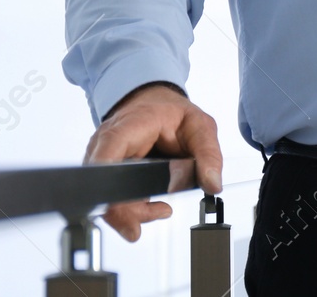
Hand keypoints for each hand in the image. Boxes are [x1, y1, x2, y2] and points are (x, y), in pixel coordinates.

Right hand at [85, 82, 223, 241]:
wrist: (156, 104)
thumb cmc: (172, 112)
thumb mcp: (200, 126)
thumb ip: (209, 154)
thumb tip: (213, 183)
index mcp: (128, 126)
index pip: (108, 154)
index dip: (109, 182)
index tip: (122, 209)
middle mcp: (107, 143)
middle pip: (105, 185)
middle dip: (127, 210)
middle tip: (160, 212)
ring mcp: (104, 159)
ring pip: (107, 197)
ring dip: (133, 211)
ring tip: (162, 209)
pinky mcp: (107, 173)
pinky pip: (113, 198)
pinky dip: (132, 207)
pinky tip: (152, 204)